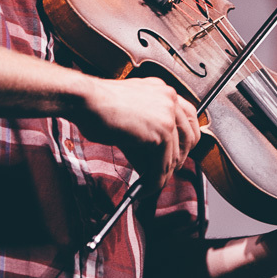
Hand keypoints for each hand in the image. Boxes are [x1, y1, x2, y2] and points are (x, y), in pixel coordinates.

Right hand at [77, 76, 201, 189]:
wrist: (86, 100)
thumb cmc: (98, 107)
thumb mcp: (130, 118)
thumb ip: (147, 135)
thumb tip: (154, 165)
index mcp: (163, 90)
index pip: (189, 115)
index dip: (186, 138)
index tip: (179, 153)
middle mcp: (169, 99)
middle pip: (190, 136)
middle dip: (179, 158)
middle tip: (164, 173)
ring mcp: (168, 115)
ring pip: (175, 154)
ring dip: (163, 174)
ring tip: (150, 185)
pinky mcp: (161, 132)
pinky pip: (163, 164)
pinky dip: (155, 180)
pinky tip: (144, 187)